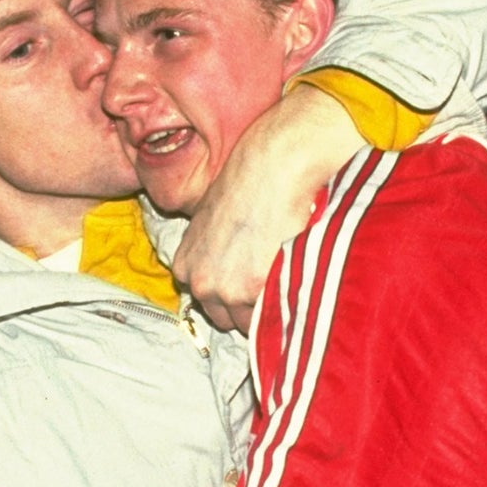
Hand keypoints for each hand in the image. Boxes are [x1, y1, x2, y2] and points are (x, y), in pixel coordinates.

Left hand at [175, 85, 362, 332]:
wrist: (273, 165)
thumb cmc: (247, 181)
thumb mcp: (211, 217)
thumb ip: (213, 249)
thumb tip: (231, 264)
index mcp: (186, 266)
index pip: (210, 302)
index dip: (235, 294)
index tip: (254, 286)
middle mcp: (201, 282)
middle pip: (228, 318)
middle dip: (250, 306)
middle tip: (273, 284)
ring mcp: (228, 290)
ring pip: (253, 321)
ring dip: (270, 307)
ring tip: (290, 280)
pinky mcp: (259, 289)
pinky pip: (276, 313)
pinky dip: (288, 301)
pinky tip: (299, 276)